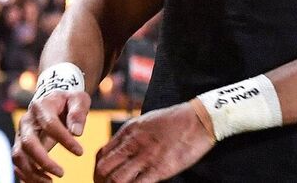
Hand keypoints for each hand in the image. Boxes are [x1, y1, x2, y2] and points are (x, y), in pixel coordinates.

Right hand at [12, 89, 91, 181]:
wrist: (52, 99)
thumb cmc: (68, 100)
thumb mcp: (78, 99)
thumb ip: (78, 113)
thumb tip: (76, 132)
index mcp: (41, 106)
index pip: (50, 124)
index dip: (64, 139)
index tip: (80, 152)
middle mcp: (27, 121)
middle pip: (27, 143)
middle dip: (43, 161)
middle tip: (61, 173)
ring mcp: (21, 134)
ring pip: (18, 156)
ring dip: (32, 172)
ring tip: (50, 182)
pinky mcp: (21, 145)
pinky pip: (17, 163)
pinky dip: (26, 175)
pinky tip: (42, 181)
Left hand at [93, 103, 214, 182]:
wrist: (198, 119)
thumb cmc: (174, 120)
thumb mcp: (145, 122)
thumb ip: (130, 137)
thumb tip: (119, 152)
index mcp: (128, 131)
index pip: (101, 155)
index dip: (98, 171)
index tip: (102, 179)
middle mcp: (133, 144)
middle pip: (103, 169)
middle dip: (101, 182)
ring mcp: (145, 157)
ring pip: (115, 180)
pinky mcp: (160, 169)